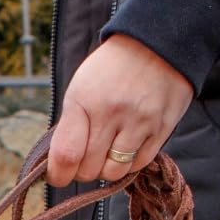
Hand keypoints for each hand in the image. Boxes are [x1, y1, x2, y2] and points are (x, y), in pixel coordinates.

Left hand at [47, 35, 192, 188]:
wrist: (157, 44)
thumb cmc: (112, 68)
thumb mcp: (81, 87)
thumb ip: (71, 125)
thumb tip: (60, 164)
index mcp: (83, 100)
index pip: (66, 155)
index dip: (58, 174)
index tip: (58, 175)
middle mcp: (110, 113)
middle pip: (88, 169)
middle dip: (82, 170)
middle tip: (86, 156)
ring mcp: (139, 123)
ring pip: (113, 172)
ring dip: (106, 168)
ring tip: (108, 151)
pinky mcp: (161, 130)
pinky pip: (138, 165)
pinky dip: (128, 163)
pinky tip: (127, 146)